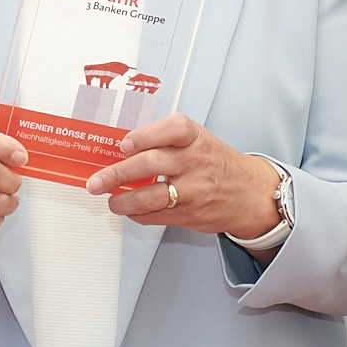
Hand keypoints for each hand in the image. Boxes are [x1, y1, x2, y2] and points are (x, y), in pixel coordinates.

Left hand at [84, 115, 281, 242]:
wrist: (250, 193)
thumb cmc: (216, 162)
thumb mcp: (197, 141)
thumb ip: (164, 141)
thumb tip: (119, 149)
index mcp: (195, 138)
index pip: (173, 129)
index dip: (146, 135)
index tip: (124, 144)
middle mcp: (195, 162)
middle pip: (152, 164)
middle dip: (118, 173)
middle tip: (96, 181)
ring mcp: (194, 190)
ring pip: (151, 197)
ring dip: (123, 201)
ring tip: (110, 200)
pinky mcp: (191, 214)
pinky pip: (156, 216)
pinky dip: (137, 214)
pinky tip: (131, 210)